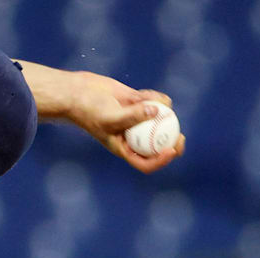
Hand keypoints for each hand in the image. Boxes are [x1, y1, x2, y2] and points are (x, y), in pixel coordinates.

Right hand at [67, 71, 185, 173]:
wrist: (79, 93)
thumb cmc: (89, 110)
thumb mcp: (109, 118)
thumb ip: (133, 116)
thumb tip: (157, 111)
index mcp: (124, 148)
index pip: (145, 162)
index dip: (161, 160)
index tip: (171, 149)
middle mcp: (133, 136)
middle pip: (159, 145)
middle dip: (173, 142)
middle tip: (181, 135)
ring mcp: (137, 120)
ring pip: (160, 119)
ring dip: (160, 110)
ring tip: (146, 101)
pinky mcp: (139, 103)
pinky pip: (155, 102)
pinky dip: (154, 97)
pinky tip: (141, 93)